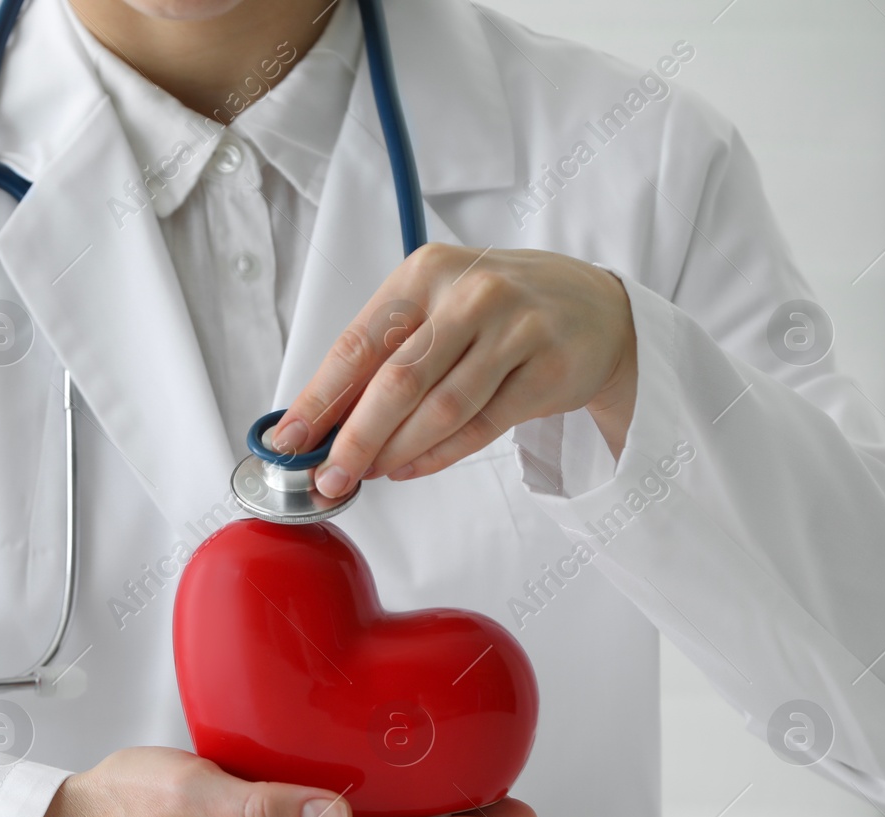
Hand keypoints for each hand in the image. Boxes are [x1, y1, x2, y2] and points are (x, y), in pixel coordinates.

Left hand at [270, 245, 638, 491]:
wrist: (595, 308)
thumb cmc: (497, 311)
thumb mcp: (436, 307)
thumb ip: (383, 355)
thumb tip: (319, 418)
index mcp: (426, 271)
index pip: (359, 343)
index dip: (319, 398)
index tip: (289, 440)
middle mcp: (472, 293)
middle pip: (397, 381)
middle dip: (354, 438)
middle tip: (328, 476)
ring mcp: (516, 330)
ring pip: (440, 410)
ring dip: (395, 452)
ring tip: (368, 473)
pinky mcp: (549, 369)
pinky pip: (481, 428)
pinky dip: (438, 456)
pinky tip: (410, 469)